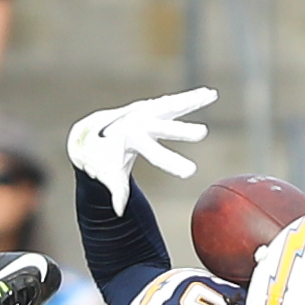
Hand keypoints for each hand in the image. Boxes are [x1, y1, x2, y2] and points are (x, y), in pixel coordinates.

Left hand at [67, 88, 216, 215]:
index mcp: (130, 138)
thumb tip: (118, 212)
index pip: (154, 153)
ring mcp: (147, 112)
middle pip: (165, 127)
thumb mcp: (109, 174)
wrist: (92, 130)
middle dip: (182, 130)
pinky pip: (175, 102)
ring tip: (211, 94)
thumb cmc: (103, 155)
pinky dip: (190, 97)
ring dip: (192, 100)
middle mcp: (140, 122)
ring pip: (173, 105)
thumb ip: (117, 190)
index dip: (172, 163)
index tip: (190, 172)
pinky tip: (208, 93)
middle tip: (202, 133)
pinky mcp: (154, 107)